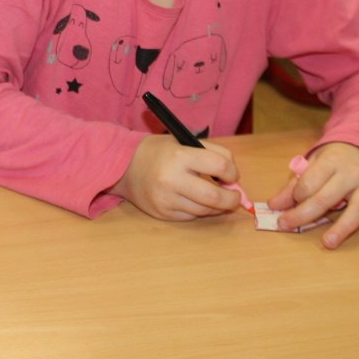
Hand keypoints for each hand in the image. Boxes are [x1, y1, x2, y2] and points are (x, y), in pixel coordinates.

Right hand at [108, 134, 244, 220]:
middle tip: (233, 196)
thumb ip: (212, 154)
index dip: (232, 173)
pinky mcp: (162, 213)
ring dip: (216, 206)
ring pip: (205, 210)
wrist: (123, 166)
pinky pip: (191, 217)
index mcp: (179, 156)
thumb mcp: (183, 141)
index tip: (231, 175)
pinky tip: (194, 200)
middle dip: (232, 199)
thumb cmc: (159, 152)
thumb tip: (234, 178)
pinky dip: (198, 210)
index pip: (220, 167)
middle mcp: (172, 179)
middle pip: (215, 197)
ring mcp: (166, 199)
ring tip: (214, 196)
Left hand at [267, 142, 358, 248]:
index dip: (294, 195)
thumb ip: (294, 185)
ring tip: (327, 242)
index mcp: (331, 162)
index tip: (284, 205)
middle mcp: (352, 174)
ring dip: (342, 227)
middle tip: (285, 225)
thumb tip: (273, 205)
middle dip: (303, 213)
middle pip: (326, 197)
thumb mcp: (313, 164)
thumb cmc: (336, 159)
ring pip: (357, 208)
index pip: (309, 182)